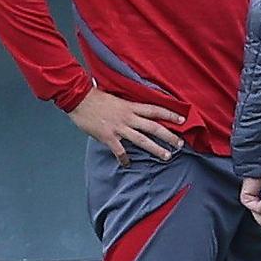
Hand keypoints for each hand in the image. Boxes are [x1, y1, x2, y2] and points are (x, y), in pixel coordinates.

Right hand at [69, 88, 185, 165]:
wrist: (78, 98)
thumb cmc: (95, 97)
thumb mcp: (116, 98)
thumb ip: (126, 106)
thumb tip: (134, 110)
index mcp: (130, 106)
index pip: (155, 110)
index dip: (170, 115)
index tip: (183, 119)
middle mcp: (128, 117)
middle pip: (154, 127)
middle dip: (169, 136)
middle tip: (180, 144)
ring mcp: (119, 128)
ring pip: (142, 140)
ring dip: (156, 149)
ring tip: (166, 156)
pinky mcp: (108, 136)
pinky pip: (120, 151)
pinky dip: (124, 159)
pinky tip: (127, 164)